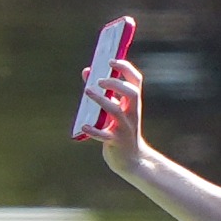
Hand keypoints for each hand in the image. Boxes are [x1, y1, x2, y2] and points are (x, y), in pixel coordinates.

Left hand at [86, 53, 154, 175]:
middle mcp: (132, 114)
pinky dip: (94, 130)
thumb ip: (103, 92)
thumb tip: (86, 72)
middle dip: (116, 84)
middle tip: (100, 80)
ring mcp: (125, 128)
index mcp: (133, 104)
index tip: (111, 60)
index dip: (125, 67)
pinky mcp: (116, 142)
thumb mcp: (114, 110)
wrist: (131, 160)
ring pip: (116, 112)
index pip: (136, 80)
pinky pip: (104, 135)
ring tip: (87, 92)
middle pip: (131, 93)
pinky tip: (84, 125)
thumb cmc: (120, 130)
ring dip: (102, 100)